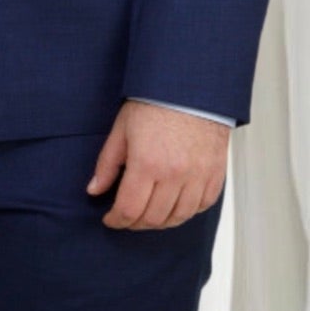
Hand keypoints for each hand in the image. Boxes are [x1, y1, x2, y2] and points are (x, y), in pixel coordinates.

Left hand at [86, 99, 228, 228]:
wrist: (190, 87)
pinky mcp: (215, 173)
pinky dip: (188, 211)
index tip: (111, 219)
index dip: (117, 220)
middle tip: (128, 216)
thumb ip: (107, 163)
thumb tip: (94, 189)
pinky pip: (202, 206)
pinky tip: (176, 204)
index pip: (129, 209)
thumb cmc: (156, 102)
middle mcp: (174, 174)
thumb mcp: (122, 129)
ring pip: (179, 217)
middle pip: (153, 218)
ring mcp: (197, 176)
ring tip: (149, 214)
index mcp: (147, 163)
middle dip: (135, 223)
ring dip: (161, 221)